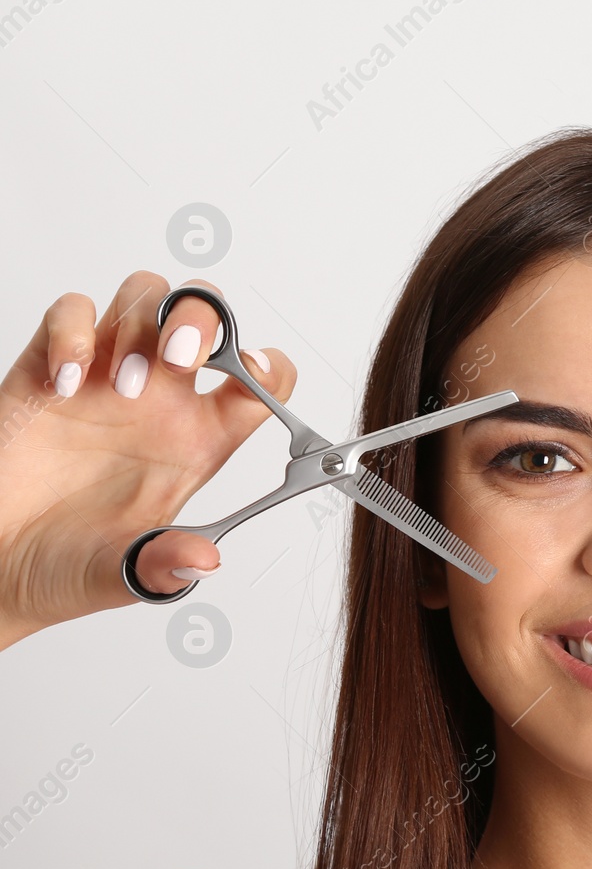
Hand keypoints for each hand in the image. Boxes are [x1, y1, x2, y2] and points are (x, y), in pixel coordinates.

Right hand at [0, 272, 296, 647]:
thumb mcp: (124, 572)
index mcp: (196, 441)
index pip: (260, 380)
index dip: (267, 367)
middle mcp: (159, 400)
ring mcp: (104, 377)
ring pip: (146, 296)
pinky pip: (70, 310)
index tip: (250, 376)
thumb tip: (204, 561)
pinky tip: (63, 381)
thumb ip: (164, 562)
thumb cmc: (63, 563)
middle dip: (203, 321)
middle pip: (207, 317)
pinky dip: (71, 330)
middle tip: (179, 361)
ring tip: (118, 386)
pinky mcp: (46, 368)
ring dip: (140, 326)